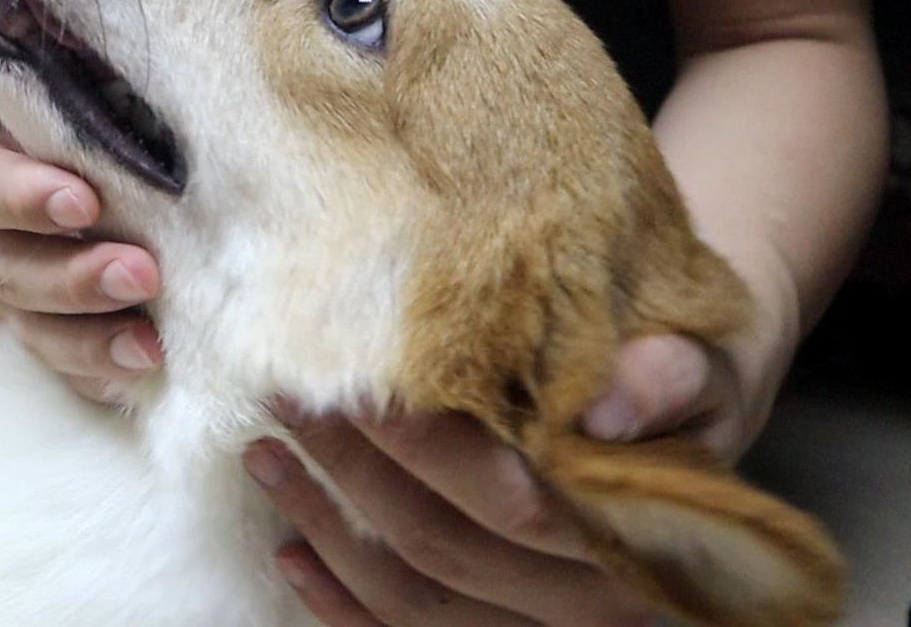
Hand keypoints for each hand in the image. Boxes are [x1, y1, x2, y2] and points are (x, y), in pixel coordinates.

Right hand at [0, 22, 163, 398]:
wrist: (34, 152)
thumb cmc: (32, 103)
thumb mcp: (5, 76)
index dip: (23, 198)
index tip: (83, 199)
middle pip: (9, 272)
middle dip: (74, 278)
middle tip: (141, 271)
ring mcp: (10, 294)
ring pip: (36, 329)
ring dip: (91, 338)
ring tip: (150, 342)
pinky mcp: (48, 332)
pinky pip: (66, 368)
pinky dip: (101, 374)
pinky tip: (143, 371)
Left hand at [244, 333, 748, 624]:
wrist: (700, 425)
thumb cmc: (685, 380)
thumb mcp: (697, 362)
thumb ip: (662, 376)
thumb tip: (599, 408)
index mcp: (634, 525)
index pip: (506, 491)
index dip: (416, 444)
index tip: (343, 382)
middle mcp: (593, 596)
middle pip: (444, 544)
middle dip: (348, 470)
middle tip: (282, 396)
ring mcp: (545, 626)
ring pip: (416, 598)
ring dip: (324, 529)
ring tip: (262, 456)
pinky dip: (340, 603)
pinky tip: (288, 551)